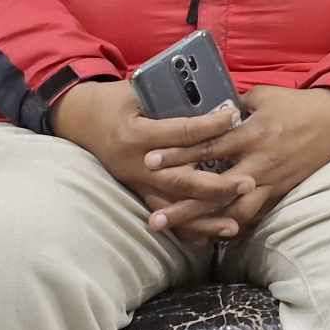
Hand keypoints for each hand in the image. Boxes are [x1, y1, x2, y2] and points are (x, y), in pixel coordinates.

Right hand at [48, 80, 253, 242]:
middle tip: (248, 183)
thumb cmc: (117, 101)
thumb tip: (215, 97)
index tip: (234, 117)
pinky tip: (209, 238)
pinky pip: (164, 213)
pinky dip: (185, 228)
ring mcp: (136, 182)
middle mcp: (137, 164)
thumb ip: (173, 98)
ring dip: (204, 218)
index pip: (181, 133)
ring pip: (173, 206)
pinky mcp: (137, 192)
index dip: (209, 126)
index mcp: (138, 134)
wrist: (81, 120)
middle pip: (180, 180)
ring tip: (234, 227)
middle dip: (216, 186)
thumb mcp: (139, 92)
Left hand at [143, 85, 329, 237]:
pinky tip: (213, 237)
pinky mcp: (280, 192)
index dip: (177, 155)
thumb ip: (232, 107)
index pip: (207, 147)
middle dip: (183, 206)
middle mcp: (258, 163)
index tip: (149, 162)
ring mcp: (270, 181)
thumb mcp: (262, 96)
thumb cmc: (297, 104)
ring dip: (206, 225)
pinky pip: (254, 215)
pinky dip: (233, 227)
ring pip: (234, 211)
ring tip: (181, 236)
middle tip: (154, 219)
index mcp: (250, 134)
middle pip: (214, 190)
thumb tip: (204, 111)